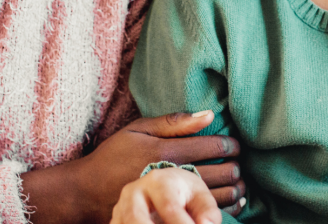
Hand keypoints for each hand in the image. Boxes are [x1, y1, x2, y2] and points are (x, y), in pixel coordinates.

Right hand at [22, 111, 244, 223]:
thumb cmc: (113, 156)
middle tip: (239, 165)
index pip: (210, 145)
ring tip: (239, 184)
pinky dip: (222, 209)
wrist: (87, 192)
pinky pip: (201, 214)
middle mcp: (170, 175)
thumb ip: (173, 122)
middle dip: (235, 168)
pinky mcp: (166, 216)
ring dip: (234, 190)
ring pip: (214, 196)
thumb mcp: (138, 129)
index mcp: (165, 150)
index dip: (229, 145)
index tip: (235, 146)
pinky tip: (231, 203)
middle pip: (217, 172)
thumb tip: (210, 114)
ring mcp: (169, 199)